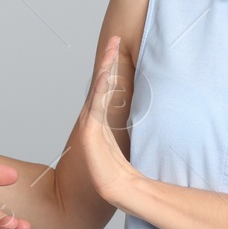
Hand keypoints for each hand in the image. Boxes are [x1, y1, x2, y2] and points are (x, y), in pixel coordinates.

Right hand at [80, 35, 141, 204]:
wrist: (115, 190)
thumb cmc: (119, 169)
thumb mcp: (126, 140)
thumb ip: (127, 125)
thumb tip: (138, 110)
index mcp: (102, 118)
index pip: (107, 86)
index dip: (111, 66)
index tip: (118, 46)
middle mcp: (93, 118)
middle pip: (101, 83)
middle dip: (107, 60)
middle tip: (116, 39)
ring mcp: (90, 126)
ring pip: (98, 91)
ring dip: (104, 69)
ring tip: (111, 50)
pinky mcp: (90, 134)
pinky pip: (96, 107)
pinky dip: (99, 90)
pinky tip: (104, 76)